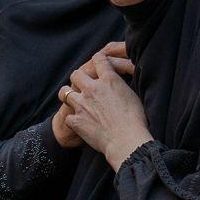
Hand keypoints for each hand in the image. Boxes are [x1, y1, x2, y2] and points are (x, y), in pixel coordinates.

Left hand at [56, 43, 149, 169]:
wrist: (126, 141)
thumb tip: (116, 84)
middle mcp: (92, 89)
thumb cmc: (135, 120)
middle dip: (78, 78)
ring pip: (64, 92)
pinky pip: (67, 117)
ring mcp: (82, 104)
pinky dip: (73, 120)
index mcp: (109, 80)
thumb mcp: (132, 95)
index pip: (99, 59)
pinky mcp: (76, 120)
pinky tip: (79, 123)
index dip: (98, 59)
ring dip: (68, 95)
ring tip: (73, 101)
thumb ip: (120, 86)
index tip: (98, 61)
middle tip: (82, 85)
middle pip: (76, 74)